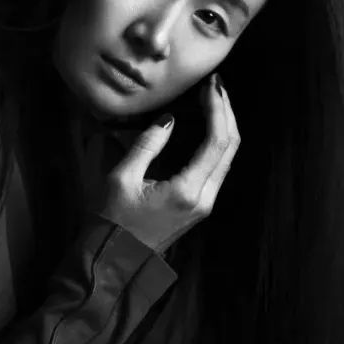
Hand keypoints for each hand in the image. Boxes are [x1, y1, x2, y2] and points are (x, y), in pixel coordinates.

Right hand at [93, 73, 239, 253]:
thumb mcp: (121, 178)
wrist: (117, 258)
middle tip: (217, 86)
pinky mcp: (200, 205)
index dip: (217, 109)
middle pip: (230, 148)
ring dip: (225, 126)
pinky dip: (218, 142)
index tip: (211, 85)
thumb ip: (146, 145)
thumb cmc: (113, 220)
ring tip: (214, 99)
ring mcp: (206, 204)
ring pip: (228, 158)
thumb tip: (169, 120)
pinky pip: (218, 167)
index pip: (216, 142)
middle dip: (227, 112)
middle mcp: (205, 197)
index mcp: (188, 190)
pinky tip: (208, 126)